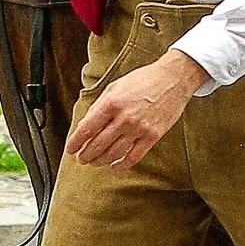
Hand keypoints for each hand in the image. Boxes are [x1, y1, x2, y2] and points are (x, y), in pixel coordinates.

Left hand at [66, 47, 206, 166]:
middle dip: (86, 155)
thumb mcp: (115, 87)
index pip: (87, 129)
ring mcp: (139, 128)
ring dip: (100, 161)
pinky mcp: (153, 136)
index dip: (75, 142)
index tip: (71, 149)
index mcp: (111, 103)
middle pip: (98, 144)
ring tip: (94, 162)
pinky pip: (134, 157)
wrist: (173, 78)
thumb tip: (85, 126)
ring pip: (113, 153)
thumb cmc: (143, 80)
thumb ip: (99, 106)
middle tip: (81, 158)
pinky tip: (114, 166)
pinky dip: (122, 165)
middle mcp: (124, 118)